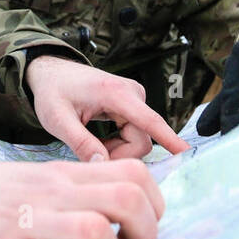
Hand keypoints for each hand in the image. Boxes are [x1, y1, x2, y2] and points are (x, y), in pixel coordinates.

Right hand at [0, 155, 165, 238]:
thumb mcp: (37, 178)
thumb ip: (77, 191)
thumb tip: (123, 212)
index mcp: (63, 176)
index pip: (134, 174)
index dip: (152, 205)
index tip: (139, 228)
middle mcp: (52, 194)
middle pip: (128, 200)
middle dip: (143, 234)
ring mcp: (28, 221)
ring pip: (96, 232)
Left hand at [25, 55, 189, 160]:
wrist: (52, 72)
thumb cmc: (52, 92)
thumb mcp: (57, 120)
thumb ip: (80, 143)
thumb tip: (103, 166)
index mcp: (116, 93)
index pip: (149, 121)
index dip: (169, 139)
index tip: (186, 153)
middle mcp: (132, 94)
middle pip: (142, 140)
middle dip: (119, 155)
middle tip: (91, 154)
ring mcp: (135, 99)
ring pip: (139, 140)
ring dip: (117, 150)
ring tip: (91, 142)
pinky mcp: (134, 106)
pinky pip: (135, 135)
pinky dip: (118, 143)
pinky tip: (98, 138)